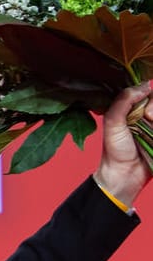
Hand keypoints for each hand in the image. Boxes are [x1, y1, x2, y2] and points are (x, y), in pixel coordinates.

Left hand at [95, 80, 152, 207]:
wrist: (124, 175)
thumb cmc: (115, 150)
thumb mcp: (113, 122)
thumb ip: (124, 100)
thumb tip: (146, 85)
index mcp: (132, 107)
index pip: (148, 89)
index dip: (149, 93)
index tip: (146, 101)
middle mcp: (146, 113)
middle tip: (149, 118)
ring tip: (151, 131)